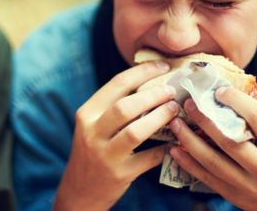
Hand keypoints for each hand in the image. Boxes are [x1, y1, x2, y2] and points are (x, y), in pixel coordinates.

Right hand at [54, 61, 178, 210]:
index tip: (162, 66)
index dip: (142, 72)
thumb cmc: (93, 150)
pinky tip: (177, 140)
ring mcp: (105, 154)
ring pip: (136, 131)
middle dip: (153, 95)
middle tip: (171, 90)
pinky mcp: (120, 174)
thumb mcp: (93, 125)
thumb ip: (112, 106)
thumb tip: (150, 81)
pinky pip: (149, 158)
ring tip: (174, 110)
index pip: (115, 85)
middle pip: (125, 106)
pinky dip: (165, 148)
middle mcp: (92, 132)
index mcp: (86, 114)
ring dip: (160, 118)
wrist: (79, 190)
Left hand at [169, 87, 256, 210]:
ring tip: (175, 123)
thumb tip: (227, 100)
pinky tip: (174, 149)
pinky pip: (205, 177)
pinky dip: (188, 162)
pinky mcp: (233, 197)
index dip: (237, 100)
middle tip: (189, 103)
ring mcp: (248, 187)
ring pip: (212, 160)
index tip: (219, 90)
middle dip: (205, 119)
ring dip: (189, 139)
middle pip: (229, 140)